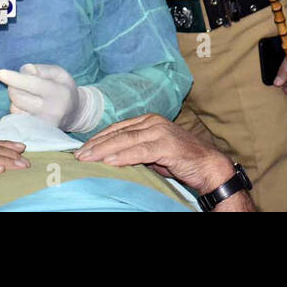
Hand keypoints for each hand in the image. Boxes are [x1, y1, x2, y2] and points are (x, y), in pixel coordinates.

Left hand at [0, 63, 104, 132]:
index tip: (0, 73)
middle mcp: (51, 111)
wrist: (74, 113)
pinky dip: (16, 110)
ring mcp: (42, 125)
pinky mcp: (36, 133)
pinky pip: (16, 120)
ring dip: (14, 99)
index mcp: (58, 92)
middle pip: (18, 97)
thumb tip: (24, 71)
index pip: (32, 84)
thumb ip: (41, 69)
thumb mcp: (59, 73)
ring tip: (25, 95)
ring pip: (14, 109)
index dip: (15, 78)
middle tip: (17, 82)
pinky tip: (25, 106)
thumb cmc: (64, 88)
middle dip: (12, 86)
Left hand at [76, 114, 243, 202]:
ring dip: (103, 150)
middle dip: (96, 145)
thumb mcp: (153, 153)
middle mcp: (153, 122)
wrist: (208, 165)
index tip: (81, 150)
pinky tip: (109, 162)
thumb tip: (109, 157)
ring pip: (125, 140)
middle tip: (78, 156)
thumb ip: (135, 150)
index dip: (98, 139)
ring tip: (87, 159)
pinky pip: (140, 151)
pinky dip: (123, 156)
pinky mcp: (167, 145)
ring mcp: (160, 132)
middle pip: (118, 133)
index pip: (117, 128)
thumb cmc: (180, 160)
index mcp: (148, 120)